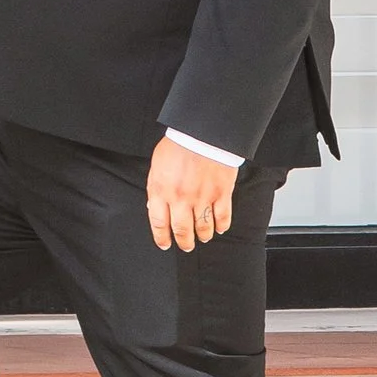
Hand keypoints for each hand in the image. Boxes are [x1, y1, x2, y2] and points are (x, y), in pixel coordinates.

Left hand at [146, 135, 236, 251]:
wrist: (203, 131)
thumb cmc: (179, 144)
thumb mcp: (157, 165)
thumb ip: (156, 188)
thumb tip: (154, 206)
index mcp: (161, 190)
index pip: (159, 223)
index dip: (161, 237)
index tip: (164, 243)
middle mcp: (181, 198)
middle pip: (182, 230)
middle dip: (184, 242)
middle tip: (186, 245)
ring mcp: (202, 198)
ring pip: (203, 228)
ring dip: (202, 236)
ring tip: (202, 237)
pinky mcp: (221, 194)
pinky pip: (222, 218)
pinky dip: (221, 226)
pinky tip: (219, 228)